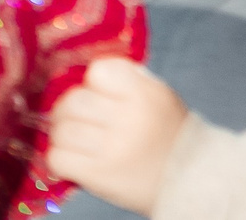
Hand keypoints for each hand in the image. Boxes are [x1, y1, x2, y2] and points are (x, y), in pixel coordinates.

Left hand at [46, 58, 188, 215]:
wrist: (187, 175)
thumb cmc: (168, 132)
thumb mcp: (160, 96)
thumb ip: (129, 82)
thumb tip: (87, 74)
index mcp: (146, 93)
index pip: (99, 70)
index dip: (93, 80)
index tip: (97, 91)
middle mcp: (130, 118)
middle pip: (73, 101)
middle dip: (69, 108)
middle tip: (76, 117)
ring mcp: (113, 148)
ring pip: (62, 130)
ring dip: (63, 134)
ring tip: (75, 139)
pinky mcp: (98, 174)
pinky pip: (58, 158)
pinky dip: (60, 158)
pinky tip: (74, 157)